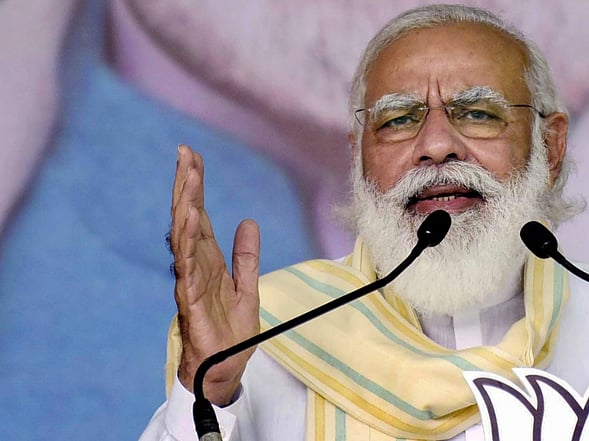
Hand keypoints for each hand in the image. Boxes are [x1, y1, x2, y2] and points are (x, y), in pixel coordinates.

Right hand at [170, 144, 260, 404]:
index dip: (196, 187)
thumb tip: (248, 222)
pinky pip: (186, 266)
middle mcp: (195, 265)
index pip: (200, 216)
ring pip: (184, 236)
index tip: (193, 157)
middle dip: (186, 185)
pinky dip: (186, 242)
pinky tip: (186, 220)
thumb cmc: (231, 331)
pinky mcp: (191, 299)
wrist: (225, 367)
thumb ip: (246, 256)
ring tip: (186, 178)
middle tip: (185, 152)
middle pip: (188, 218)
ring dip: (184, 205)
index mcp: (209, 260)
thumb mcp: (247, 286)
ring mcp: (190, 280)